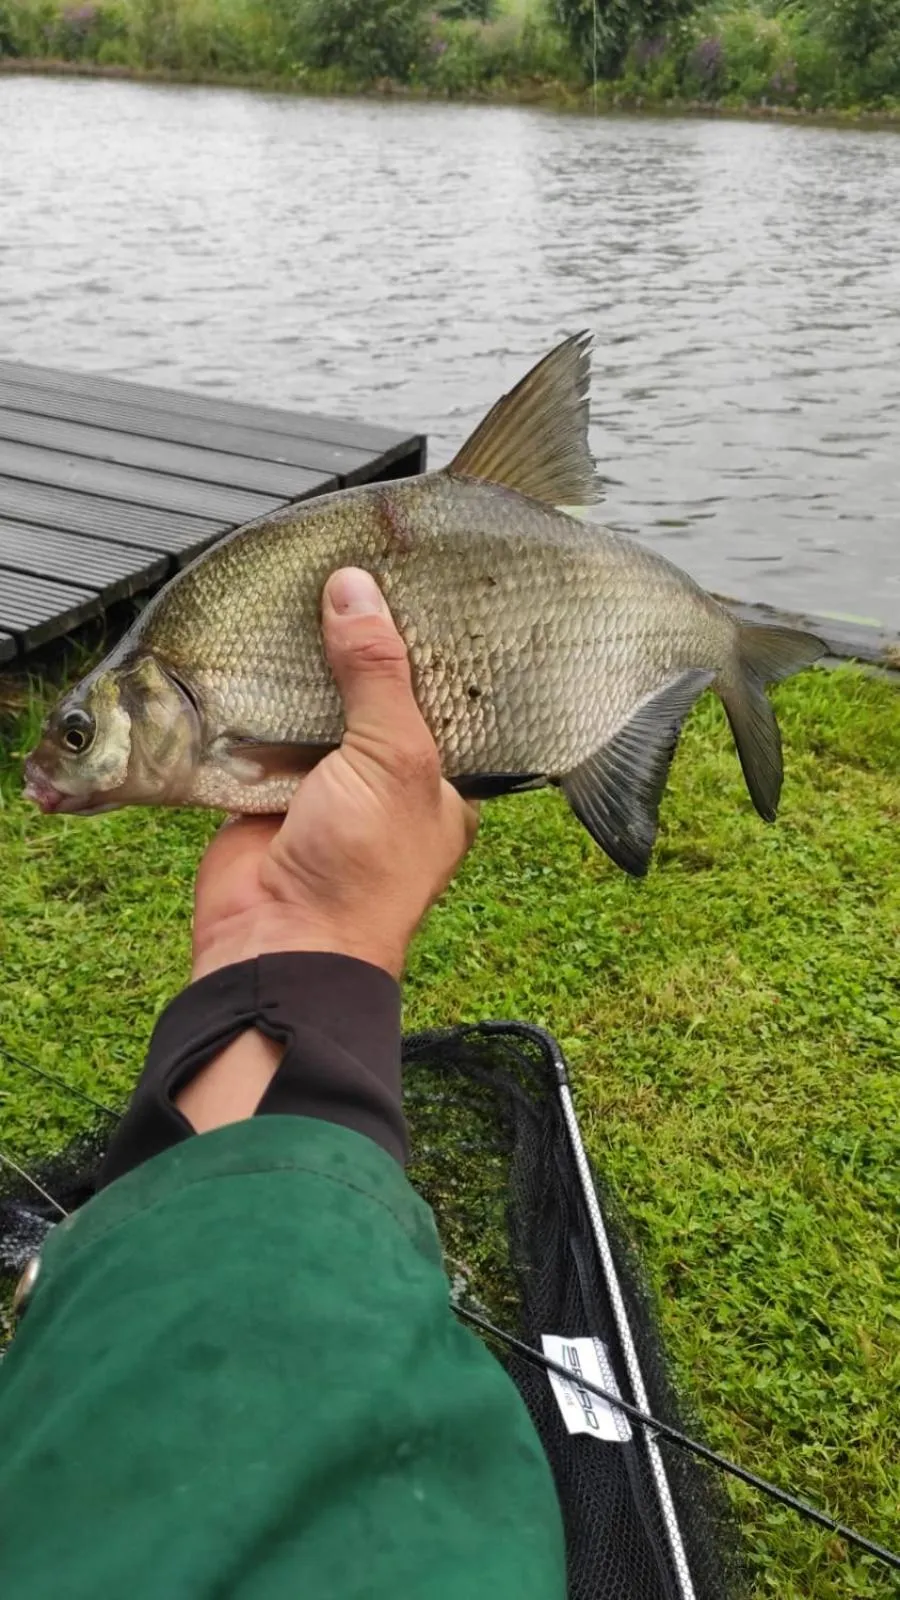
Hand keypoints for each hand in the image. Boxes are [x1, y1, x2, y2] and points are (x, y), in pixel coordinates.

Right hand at [191, 568, 478, 983]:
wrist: (278, 944)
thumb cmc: (364, 866)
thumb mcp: (393, 758)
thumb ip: (377, 673)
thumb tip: (355, 588)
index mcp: (442, 783)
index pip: (441, 698)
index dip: (427, 647)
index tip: (415, 581)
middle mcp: (386, 782)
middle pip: (372, 695)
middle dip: (359, 646)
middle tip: (351, 567)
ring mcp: (324, 786)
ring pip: (315, 708)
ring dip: (304, 664)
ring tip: (302, 583)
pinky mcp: (265, 788)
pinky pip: (261, 729)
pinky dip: (256, 695)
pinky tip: (255, 637)